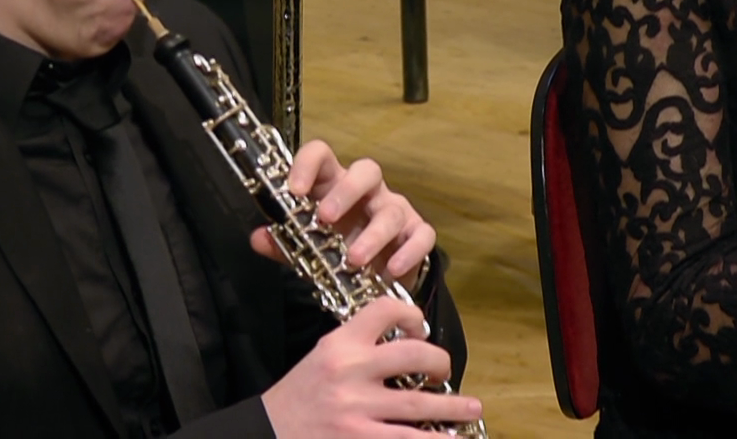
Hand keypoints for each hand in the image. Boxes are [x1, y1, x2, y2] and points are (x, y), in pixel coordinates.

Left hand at [250, 140, 436, 292]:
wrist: (373, 283)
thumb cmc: (336, 253)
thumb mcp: (304, 250)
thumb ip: (283, 244)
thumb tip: (259, 238)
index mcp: (334, 185)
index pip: (323, 156)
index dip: (308, 165)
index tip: (293, 189)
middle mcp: (368, 191)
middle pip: (367, 170)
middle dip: (346, 192)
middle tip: (325, 219)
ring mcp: (395, 209)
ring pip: (391, 209)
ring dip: (372, 235)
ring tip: (354, 260)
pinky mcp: (416, 233)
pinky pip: (421, 235)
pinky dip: (409, 252)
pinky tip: (391, 270)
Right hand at [259, 296, 481, 437]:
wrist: (265, 433)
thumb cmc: (297, 398)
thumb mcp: (321, 359)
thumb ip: (356, 348)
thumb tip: (403, 347)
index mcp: (340, 345)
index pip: (384, 310)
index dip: (412, 314)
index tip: (422, 328)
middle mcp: (351, 373)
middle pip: (415, 356)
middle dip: (441, 363)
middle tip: (447, 372)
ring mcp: (356, 411)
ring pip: (419, 406)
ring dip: (451, 408)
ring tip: (471, 408)